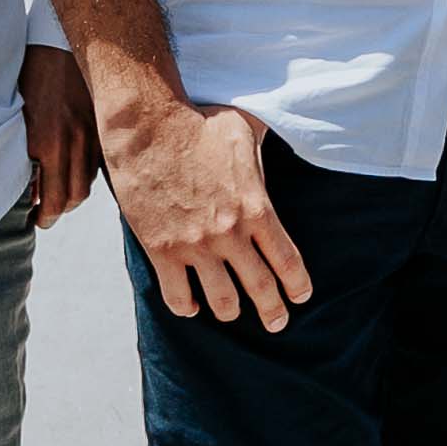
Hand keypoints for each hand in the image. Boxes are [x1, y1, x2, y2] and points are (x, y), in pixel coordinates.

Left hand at [21, 43, 98, 226]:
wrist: (60, 39)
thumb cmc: (30, 74)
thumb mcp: (17, 115)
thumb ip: (24, 151)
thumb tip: (27, 182)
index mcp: (47, 144)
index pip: (52, 200)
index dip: (44, 217)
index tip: (37, 219)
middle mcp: (74, 144)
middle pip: (74, 198)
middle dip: (59, 209)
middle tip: (46, 211)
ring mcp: (93, 134)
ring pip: (89, 181)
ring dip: (74, 191)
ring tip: (59, 189)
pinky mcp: (103, 124)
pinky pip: (100, 161)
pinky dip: (88, 171)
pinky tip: (75, 167)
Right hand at [109, 92, 313, 331]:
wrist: (146, 127)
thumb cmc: (198, 123)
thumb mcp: (247, 131)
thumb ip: (266, 151)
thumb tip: (287, 135)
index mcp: (256, 207)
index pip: (287, 261)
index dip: (297, 285)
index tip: (300, 296)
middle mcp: (229, 233)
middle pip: (260, 288)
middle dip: (272, 311)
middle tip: (276, 323)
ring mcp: (195, 245)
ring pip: (222, 301)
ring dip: (230, 311)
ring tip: (232, 312)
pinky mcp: (161, 250)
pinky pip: (177, 296)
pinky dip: (186, 306)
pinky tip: (191, 306)